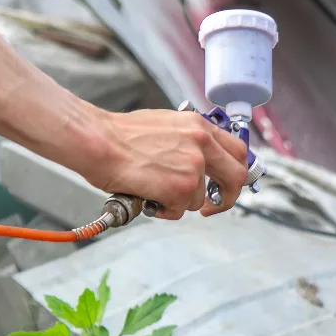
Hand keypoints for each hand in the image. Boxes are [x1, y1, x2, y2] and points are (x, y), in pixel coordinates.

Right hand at [87, 108, 248, 218]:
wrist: (99, 142)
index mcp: (199, 126)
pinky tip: (147, 196)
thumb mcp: (166, 125)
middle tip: (210, 206)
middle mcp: (202, 144)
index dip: (232, 172)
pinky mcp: (180, 188)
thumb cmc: (120, 135)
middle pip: (236, 177)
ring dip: (177, 202)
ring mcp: (193, 167)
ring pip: (198, 199)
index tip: (222, 183)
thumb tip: (196, 160)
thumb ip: (188, 140)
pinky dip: (163, 210)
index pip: (237, 150)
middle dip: (226, 197)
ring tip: (153, 191)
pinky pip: (179, 210)